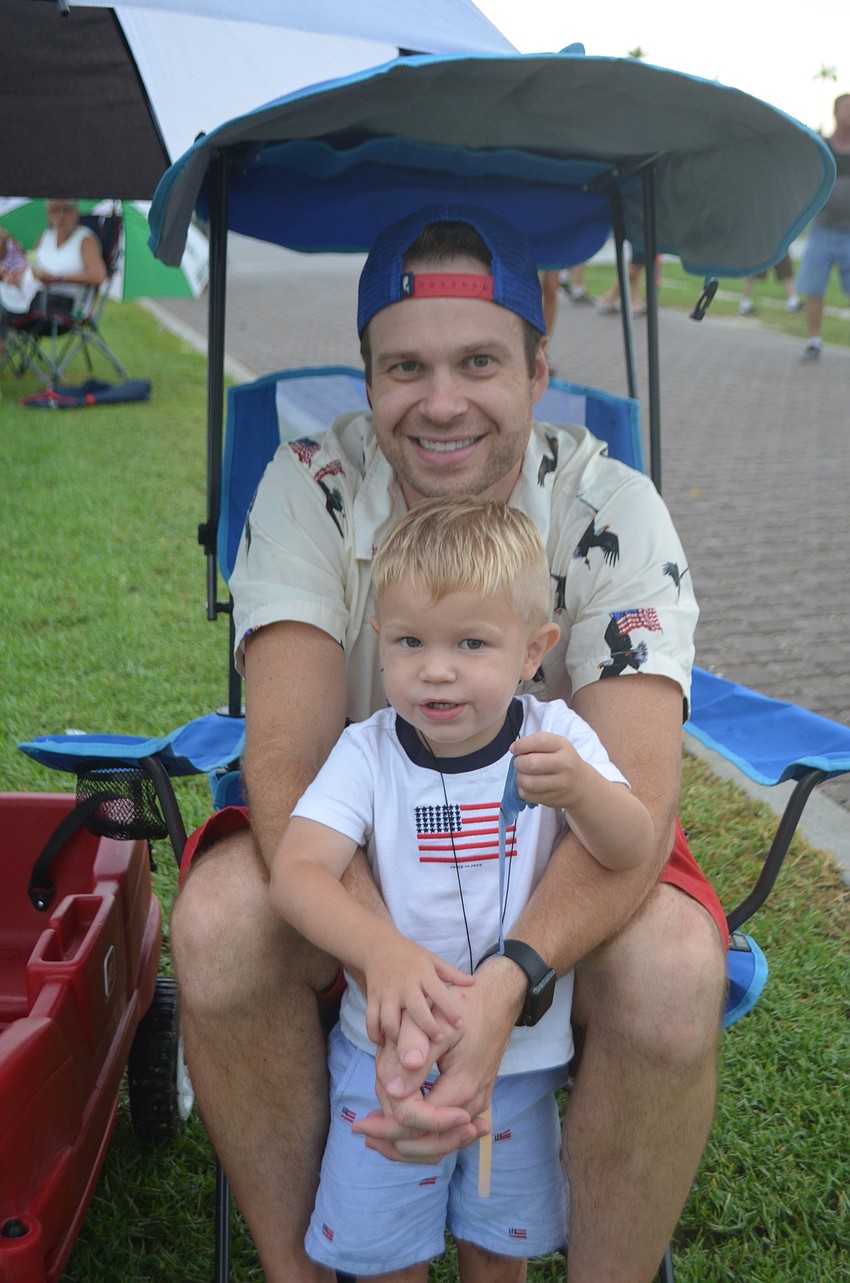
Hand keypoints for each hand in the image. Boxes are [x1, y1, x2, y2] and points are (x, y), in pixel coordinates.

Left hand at [353, 958, 521, 1161]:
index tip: (361, 1122)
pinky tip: (396, 1131)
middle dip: (391, 1137)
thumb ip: (414, 1050)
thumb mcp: (437, 1021)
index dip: (388, 1123)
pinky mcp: (472, 1101)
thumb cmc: (465, 1007)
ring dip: (404, 1141)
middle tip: (360, 1129)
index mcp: (461, 1086)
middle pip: (427, 1140)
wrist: (497, 1001)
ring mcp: (474, 1105)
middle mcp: (471, 1103)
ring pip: (437, 1141)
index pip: (418, 1121)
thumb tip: (394, 1089)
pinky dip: (420, 1134)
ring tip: (372, 1137)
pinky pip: (445, 1130)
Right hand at [363, 935, 472, 1047]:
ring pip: (390, 1021)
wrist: (378, 946)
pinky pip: (371, 1020)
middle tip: (439, 1040)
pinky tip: (384, 1044)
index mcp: (422, 974)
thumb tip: (472, 982)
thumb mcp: (432, 959)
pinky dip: (375, 1035)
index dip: (451, 1011)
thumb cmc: (409, 955)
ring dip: (399, 1037)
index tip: (460, 1025)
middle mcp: (404, 985)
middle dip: (428, 1028)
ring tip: (408, 1047)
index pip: (439, 994)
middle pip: (416, 1011)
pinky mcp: (372, 998)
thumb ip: (451, 973)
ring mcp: (386, 993)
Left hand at [511, 731, 583, 808]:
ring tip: (524, 774)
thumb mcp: (556, 745)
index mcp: (563, 747)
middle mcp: (565, 765)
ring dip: (519, 777)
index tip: (514, 748)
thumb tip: (514, 749)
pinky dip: (522, 790)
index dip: (522, 744)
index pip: (540, 741)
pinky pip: (527, 795)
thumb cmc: (562, 760)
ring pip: (527, 782)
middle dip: (518, 763)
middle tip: (520, 763)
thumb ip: (536, 742)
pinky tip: (528, 785)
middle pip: (531, 763)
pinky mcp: (552, 799)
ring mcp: (560, 785)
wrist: (581, 785)